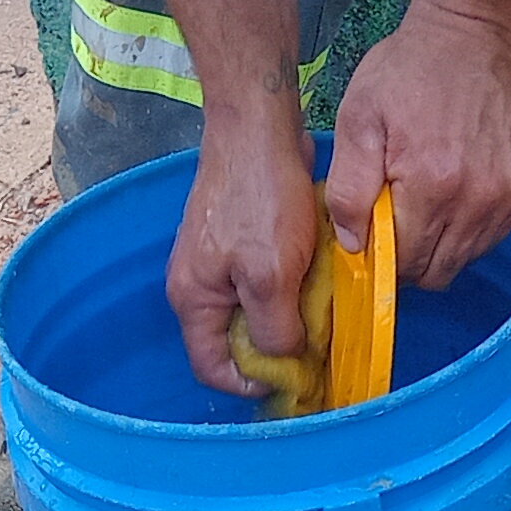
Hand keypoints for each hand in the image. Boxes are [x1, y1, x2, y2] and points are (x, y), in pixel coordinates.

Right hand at [160, 0, 323, 397]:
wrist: (259, 126)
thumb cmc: (260, 198)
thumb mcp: (270, 275)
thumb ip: (274, 329)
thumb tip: (283, 358)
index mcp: (193, 300)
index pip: (212, 370)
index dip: (252, 384)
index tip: (294, 379)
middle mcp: (196, 286)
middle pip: (233, 344)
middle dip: (273, 353)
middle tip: (315, 351)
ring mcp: (215, 262)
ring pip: (251, 314)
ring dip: (284, 320)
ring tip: (318, 316)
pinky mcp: (236, 241)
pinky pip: (259, 285)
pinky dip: (285, 292)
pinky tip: (312, 284)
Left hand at [326, 0, 510, 287]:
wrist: (477, 31)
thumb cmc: (412, 69)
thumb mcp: (359, 117)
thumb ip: (348, 188)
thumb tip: (353, 245)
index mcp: (431, 186)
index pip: (403, 264)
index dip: (383, 257)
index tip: (374, 232)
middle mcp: (476, 201)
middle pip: (436, 272)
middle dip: (410, 259)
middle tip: (397, 220)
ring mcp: (507, 199)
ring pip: (465, 259)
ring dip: (441, 245)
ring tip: (427, 200)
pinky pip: (491, 237)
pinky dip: (469, 229)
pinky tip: (454, 192)